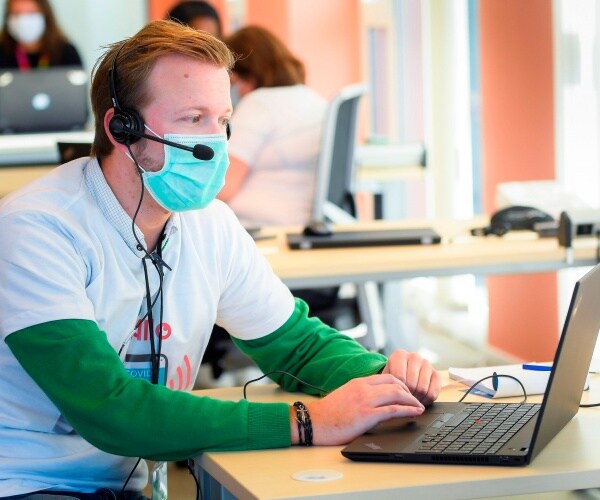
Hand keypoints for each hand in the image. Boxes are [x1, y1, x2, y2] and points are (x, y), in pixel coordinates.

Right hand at [291, 374, 424, 445]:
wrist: (313, 422)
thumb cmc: (327, 413)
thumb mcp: (346, 395)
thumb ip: (361, 394)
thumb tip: (375, 401)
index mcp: (359, 382)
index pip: (387, 377)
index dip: (401, 384)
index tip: (408, 392)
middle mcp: (364, 388)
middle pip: (395, 383)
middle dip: (410, 391)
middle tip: (416, 400)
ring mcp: (366, 401)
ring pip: (397, 394)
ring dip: (412, 400)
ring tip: (419, 407)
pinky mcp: (367, 415)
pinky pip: (393, 409)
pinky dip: (408, 410)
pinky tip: (415, 413)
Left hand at [381, 349, 440, 405]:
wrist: (403, 374)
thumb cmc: (392, 377)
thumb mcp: (386, 378)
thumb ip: (387, 384)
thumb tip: (392, 396)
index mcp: (399, 355)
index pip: (399, 377)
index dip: (397, 390)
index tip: (395, 395)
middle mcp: (414, 356)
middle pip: (411, 384)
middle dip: (407, 396)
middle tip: (403, 400)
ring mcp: (427, 364)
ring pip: (422, 389)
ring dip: (416, 399)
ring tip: (411, 400)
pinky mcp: (436, 374)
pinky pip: (433, 392)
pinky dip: (427, 400)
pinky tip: (421, 399)